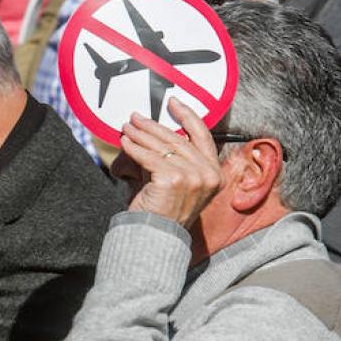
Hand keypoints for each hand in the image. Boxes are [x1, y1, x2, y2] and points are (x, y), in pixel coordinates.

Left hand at [119, 98, 221, 227]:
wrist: (155, 237)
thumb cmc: (164, 210)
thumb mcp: (178, 180)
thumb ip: (174, 157)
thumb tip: (153, 129)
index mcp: (215, 174)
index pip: (202, 136)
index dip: (187, 115)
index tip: (173, 103)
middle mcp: (209, 174)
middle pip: (178, 139)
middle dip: (153, 126)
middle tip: (135, 118)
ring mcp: (194, 177)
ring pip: (162, 146)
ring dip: (140, 134)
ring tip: (127, 128)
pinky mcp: (174, 179)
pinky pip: (149, 157)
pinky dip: (134, 148)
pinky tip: (125, 143)